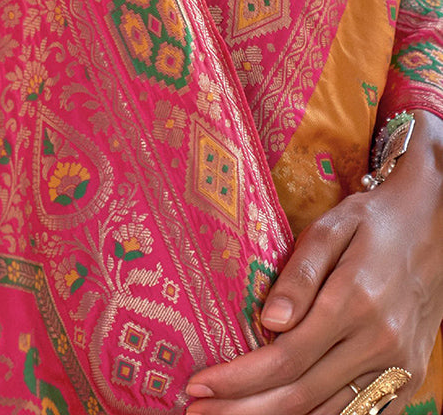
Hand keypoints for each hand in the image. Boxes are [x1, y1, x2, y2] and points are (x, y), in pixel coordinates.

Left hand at [186, 110, 442, 414]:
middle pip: (301, 395)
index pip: (286, 357)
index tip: (198, 384)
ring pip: (328, 414)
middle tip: (197, 412)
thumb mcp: (331, 228)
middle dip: (243, 410)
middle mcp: (380, 342)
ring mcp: (398, 366)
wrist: (434, 225)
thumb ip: (299, 274)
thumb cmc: (372, 221)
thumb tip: (269, 320)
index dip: (238, 378)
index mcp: (355, 302)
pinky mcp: (407, 377)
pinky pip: (359, 414)